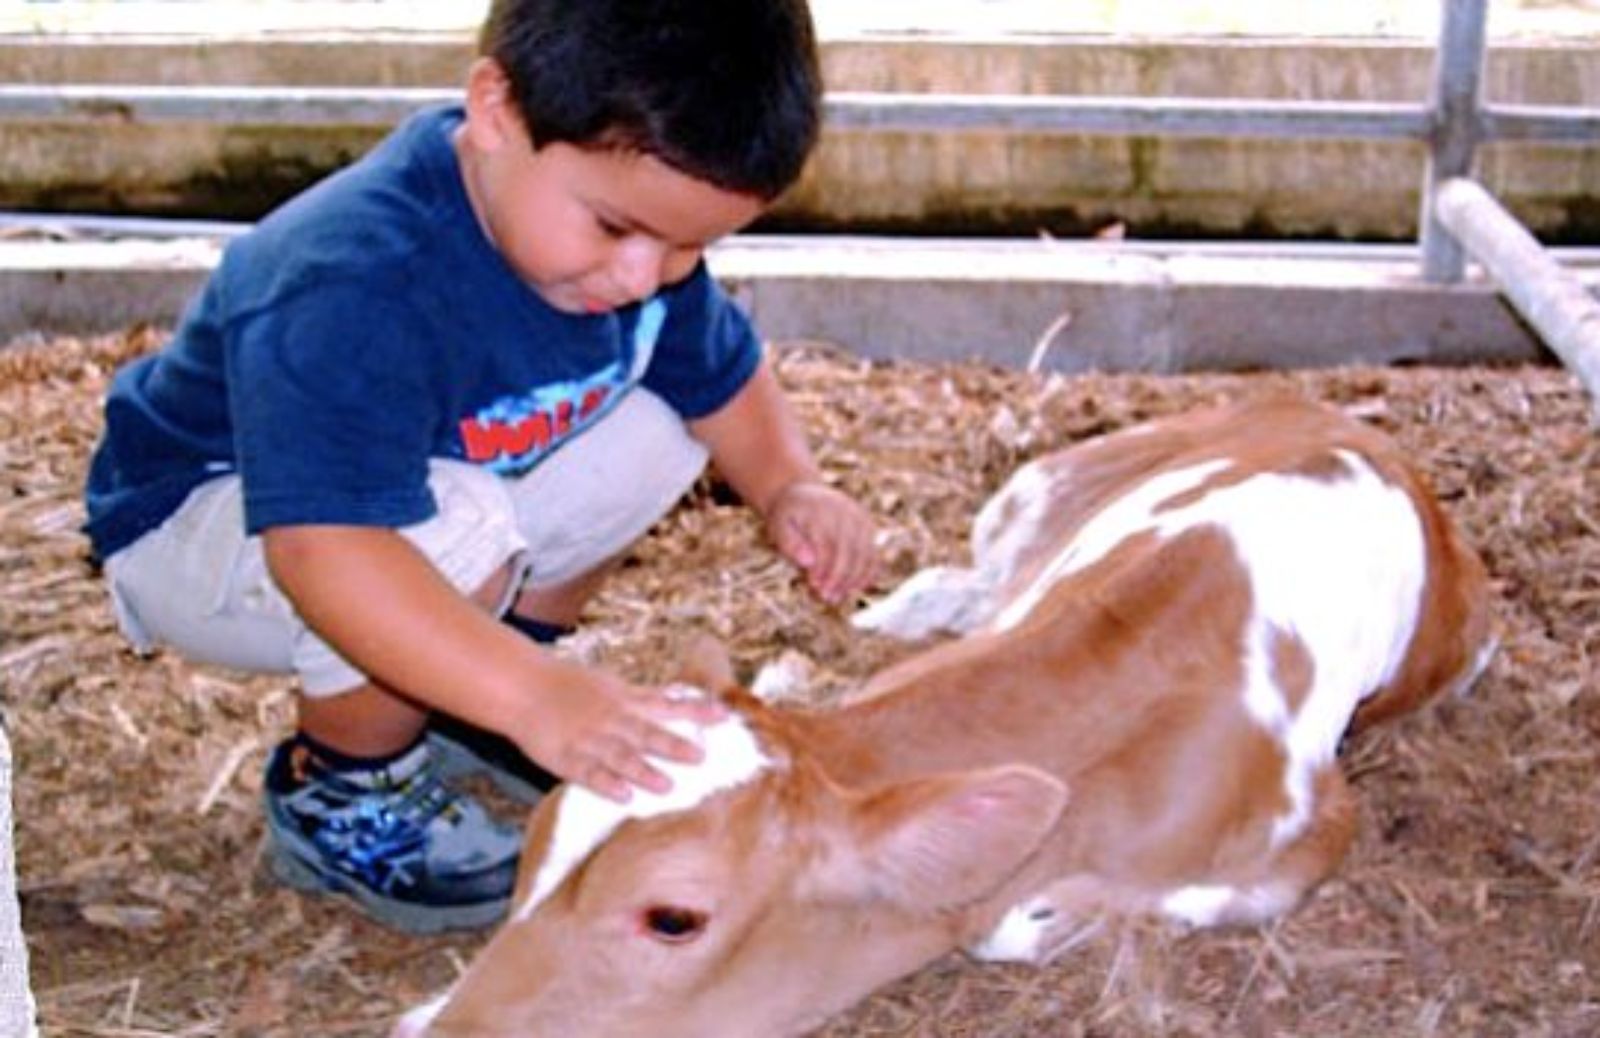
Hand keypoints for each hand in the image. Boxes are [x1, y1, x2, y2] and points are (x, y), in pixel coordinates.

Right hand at [513, 663, 727, 803]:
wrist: (523, 687)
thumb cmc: (570, 686)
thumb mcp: (611, 685)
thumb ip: (643, 699)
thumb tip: (679, 703)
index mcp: (623, 700)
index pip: (666, 705)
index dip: (694, 712)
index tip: (723, 717)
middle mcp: (610, 719)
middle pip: (645, 733)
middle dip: (672, 745)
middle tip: (700, 758)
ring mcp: (588, 739)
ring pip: (618, 756)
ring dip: (642, 770)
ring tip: (666, 786)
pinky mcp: (566, 758)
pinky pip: (588, 773)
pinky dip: (605, 784)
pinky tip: (623, 796)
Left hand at [765, 479, 879, 605]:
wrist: (802, 492)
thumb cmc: (788, 515)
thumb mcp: (777, 525)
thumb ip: (789, 543)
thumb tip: (807, 563)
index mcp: (820, 510)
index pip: (827, 544)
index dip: (823, 568)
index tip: (815, 586)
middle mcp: (844, 511)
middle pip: (849, 550)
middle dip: (839, 578)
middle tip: (828, 598)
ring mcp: (859, 518)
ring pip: (865, 554)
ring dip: (854, 579)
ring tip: (838, 596)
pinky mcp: (868, 526)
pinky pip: (873, 552)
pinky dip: (868, 572)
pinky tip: (856, 588)